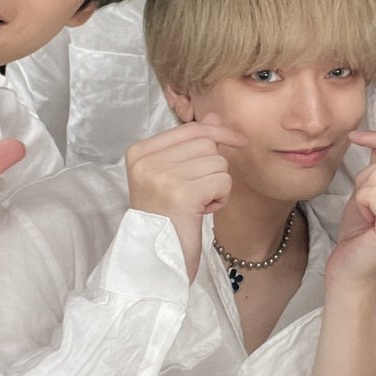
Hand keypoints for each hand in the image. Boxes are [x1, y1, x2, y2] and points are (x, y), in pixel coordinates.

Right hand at [126, 114, 246, 278]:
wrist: (156, 259)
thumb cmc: (166, 217)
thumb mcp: (173, 175)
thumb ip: (190, 144)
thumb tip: (213, 116)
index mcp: (139, 152)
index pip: (189, 129)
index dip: (217, 132)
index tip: (236, 140)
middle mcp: (146, 161)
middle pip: (206, 143)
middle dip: (213, 168)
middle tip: (197, 192)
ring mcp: (161, 177)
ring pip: (217, 162)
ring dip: (217, 185)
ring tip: (197, 204)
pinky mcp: (181, 194)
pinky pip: (222, 181)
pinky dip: (220, 197)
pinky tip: (203, 211)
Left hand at [327, 118, 375, 290]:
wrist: (351, 267)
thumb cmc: (363, 229)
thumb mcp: (374, 185)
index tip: (355, 136)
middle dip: (367, 175)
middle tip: (365, 201)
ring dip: (362, 190)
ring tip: (366, 212)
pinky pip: (374, 192)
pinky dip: (360, 201)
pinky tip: (365, 219)